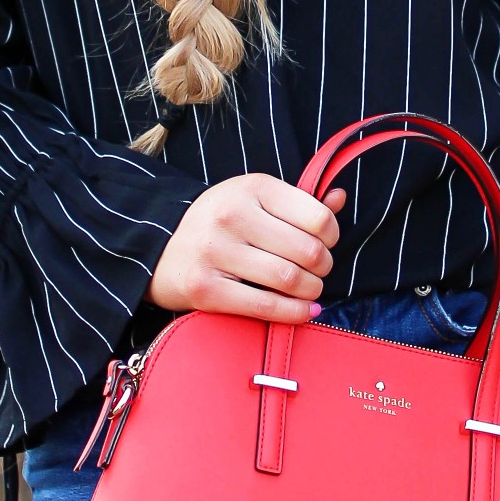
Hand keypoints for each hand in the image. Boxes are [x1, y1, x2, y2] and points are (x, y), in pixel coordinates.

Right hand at [148, 174, 346, 324]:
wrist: (160, 250)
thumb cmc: (219, 223)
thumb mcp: (255, 199)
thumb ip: (300, 201)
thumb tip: (339, 198)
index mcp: (252, 187)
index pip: (318, 217)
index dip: (332, 236)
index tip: (325, 243)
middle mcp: (232, 216)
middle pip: (308, 251)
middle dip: (323, 267)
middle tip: (318, 271)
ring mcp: (216, 253)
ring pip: (290, 280)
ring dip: (311, 291)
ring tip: (309, 289)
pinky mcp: (206, 290)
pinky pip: (266, 307)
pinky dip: (294, 313)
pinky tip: (305, 310)